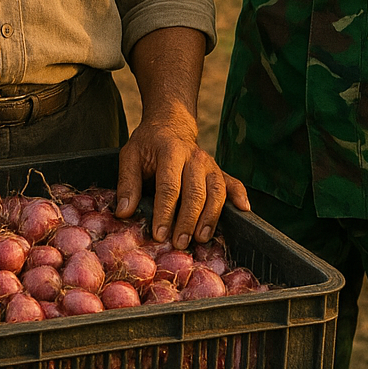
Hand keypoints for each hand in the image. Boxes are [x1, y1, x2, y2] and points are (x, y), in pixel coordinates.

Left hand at [115, 117, 249, 249]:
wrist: (171, 125)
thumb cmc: (148, 144)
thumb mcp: (130, 156)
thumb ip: (127, 183)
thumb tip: (124, 212)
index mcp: (171, 151)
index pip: (169, 185)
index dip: (165, 212)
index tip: (159, 234)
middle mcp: (195, 157)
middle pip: (195, 192)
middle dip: (188, 220)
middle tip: (179, 244)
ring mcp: (210, 164)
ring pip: (216, 191)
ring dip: (210, 217)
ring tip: (200, 239)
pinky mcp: (219, 170)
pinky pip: (233, 183)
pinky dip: (240, 195)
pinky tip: (244, 210)